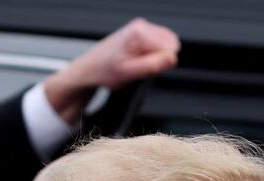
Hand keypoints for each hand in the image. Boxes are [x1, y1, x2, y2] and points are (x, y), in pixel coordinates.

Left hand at [43, 18, 179, 123]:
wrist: (91, 68)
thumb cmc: (105, 70)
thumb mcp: (130, 73)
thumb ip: (152, 66)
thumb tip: (172, 58)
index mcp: (139, 33)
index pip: (171, 48)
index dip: (161, 63)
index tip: (145, 68)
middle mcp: (141, 26)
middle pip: (169, 45)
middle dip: (158, 59)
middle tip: (140, 66)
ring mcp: (141, 27)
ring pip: (164, 45)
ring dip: (154, 57)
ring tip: (136, 63)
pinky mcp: (140, 32)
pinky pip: (157, 45)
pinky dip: (150, 54)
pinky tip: (136, 59)